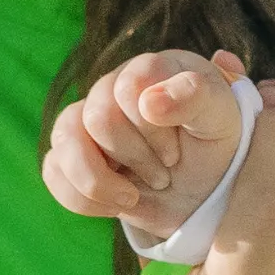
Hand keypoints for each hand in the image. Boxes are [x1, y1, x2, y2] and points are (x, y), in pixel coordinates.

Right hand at [43, 47, 248, 241]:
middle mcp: (113, 87)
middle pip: (98, 118)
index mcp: (150, 69)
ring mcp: (87, 120)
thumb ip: (196, 97)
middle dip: (134, 157)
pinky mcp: (73, 154)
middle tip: (165, 175)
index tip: (176, 154)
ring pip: (65, 141)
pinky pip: (53, 170)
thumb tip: (149, 101)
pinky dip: (82, 198)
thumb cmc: (215, 148)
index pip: (130, 87)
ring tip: (131, 198)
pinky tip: (114, 205)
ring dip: (100, 181)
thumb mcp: (221, 120)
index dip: (150, 129)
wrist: (203, 191)